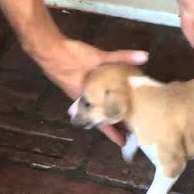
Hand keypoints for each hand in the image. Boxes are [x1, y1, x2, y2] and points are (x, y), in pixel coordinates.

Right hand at [31, 37, 148, 145]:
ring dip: (106, 112)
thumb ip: (121, 57)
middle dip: (113, 123)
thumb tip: (145, 57)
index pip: (101, 122)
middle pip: (99, 117)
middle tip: (129, 129)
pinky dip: (101, 99)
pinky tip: (108, 94)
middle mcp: (81, 101)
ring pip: (94, 108)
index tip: (124, 143)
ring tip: (121, 114)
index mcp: (87, 100)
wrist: (48, 49)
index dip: (112, 133)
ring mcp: (77, 93)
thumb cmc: (71, 58)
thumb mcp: (98, 57)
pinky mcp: (75, 84)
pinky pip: (90, 98)